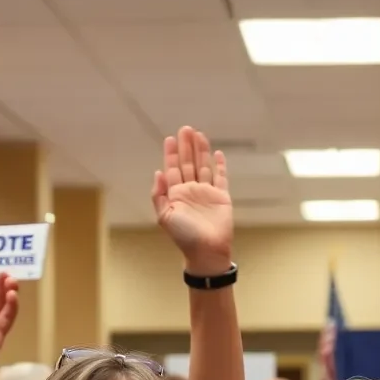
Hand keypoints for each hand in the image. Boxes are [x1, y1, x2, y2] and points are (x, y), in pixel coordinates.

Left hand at [152, 126, 232, 275]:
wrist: (206, 251)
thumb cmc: (184, 237)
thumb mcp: (164, 216)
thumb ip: (159, 195)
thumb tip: (157, 173)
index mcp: (176, 194)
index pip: (173, 169)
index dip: (171, 153)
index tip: (170, 138)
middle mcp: (191, 191)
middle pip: (188, 163)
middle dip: (186, 146)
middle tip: (185, 129)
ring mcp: (206, 193)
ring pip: (203, 166)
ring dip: (201, 151)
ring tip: (198, 134)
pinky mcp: (221, 197)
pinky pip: (221, 178)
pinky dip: (220, 166)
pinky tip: (217, 153)